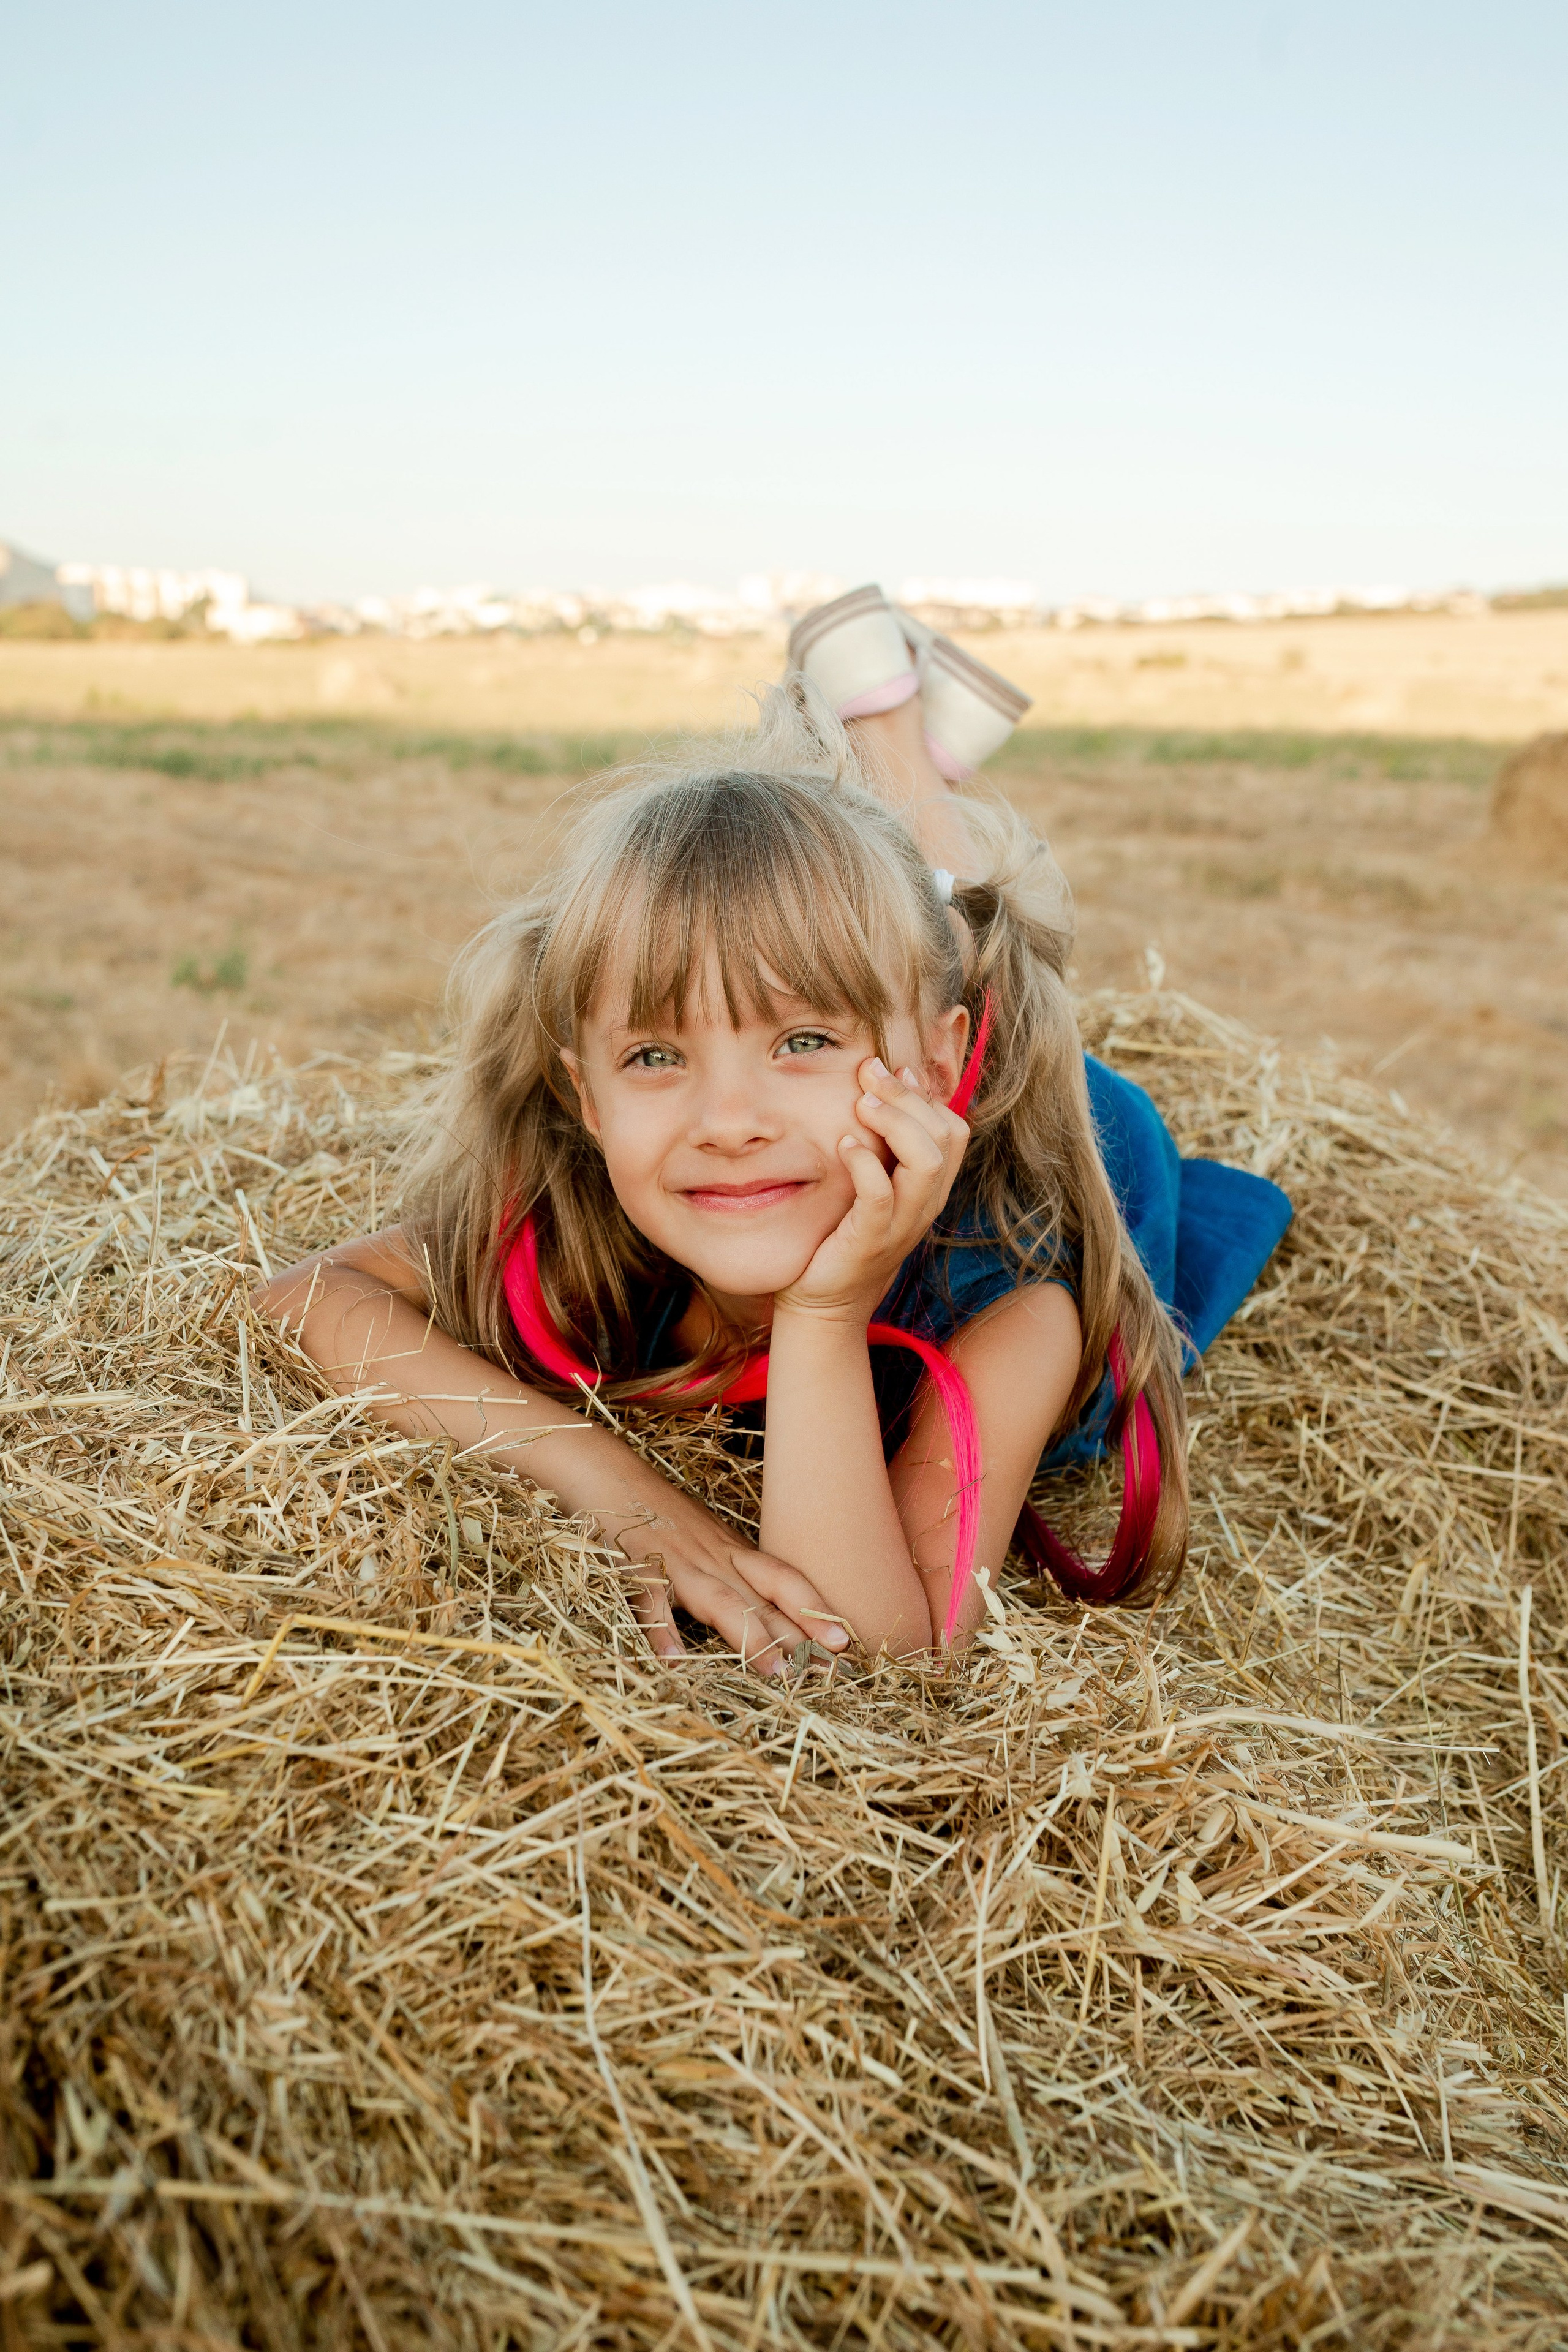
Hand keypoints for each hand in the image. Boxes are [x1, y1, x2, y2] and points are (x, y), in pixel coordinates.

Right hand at [611, 1488, 850, 1676]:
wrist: (608, 1472)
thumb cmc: (661, 1514)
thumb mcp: (705, 1541)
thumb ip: (731, 1574)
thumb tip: (765, 1614)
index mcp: (731, 1552)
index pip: (785, 1581)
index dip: (816, 1610)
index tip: (846, 1642)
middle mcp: (713, 1558)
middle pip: (764, 1599)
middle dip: (800, 1637)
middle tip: (833, 1671)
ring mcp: (677, 1562)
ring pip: (721, 1601)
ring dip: (751, 1638)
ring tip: (777, 1675)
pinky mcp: (637, 1566)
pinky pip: (651, 1601)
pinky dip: (662, 1631)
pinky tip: (673, 1662)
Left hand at [775, 1057, 968, 1323]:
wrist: (825, 1301)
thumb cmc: (843, 1232)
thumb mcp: (872, 1182)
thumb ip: (883, 1145)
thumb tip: (881, 1087)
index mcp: (931, 1187)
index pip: (954, 1128)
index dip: (926, 1093)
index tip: (893, 1069)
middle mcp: (925, 1204)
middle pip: (946, 1135)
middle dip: (908, 1095)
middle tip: (870, 1072)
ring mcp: (902, 1223)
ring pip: (925, 1161)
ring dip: (895, 1122)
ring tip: (861, 1103)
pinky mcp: (871, 1240)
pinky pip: (880, 1195)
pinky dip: (864, 1163)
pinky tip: (844, 1144)